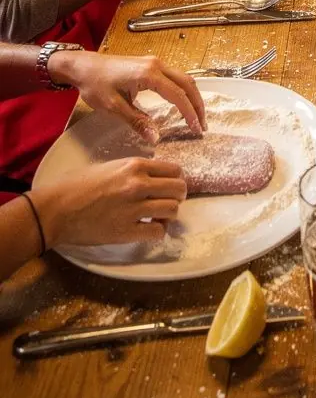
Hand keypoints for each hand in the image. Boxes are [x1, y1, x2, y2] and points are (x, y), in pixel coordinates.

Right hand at [33, 158, 187, 247]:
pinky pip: (158, 232)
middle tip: (167, 202)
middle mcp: (138, 184)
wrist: (55, 209)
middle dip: (177, 197)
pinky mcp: (126, 231)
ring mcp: (134, 208)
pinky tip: (148, 229)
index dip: (175, 179)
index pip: (174, 169)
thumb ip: (132, 171)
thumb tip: (151, 178)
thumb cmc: (76, 185)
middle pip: (178, 189)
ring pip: (172, 210)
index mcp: (134, 165)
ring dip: (168, 215)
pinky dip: (158, 232)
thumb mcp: (109, 167)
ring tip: (158, 217)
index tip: (170, 186)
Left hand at [48, 50, 205, 139]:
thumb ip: (138, 122)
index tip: (196, 129)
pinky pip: (174, 77)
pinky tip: (182, 104)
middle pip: (187, 83)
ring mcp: (154, 63)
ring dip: (192, 97)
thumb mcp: (114, 107)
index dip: (189, 113)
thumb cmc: (95, 85)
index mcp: (149, 74)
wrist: (83, 66)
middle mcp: (156, 65)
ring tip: (196, 117)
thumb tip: (156, 139)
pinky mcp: (150, 65)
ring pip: (183, 78)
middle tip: (202, 126)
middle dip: (198, 105)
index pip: (177, 95)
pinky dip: (183, 91)